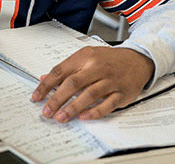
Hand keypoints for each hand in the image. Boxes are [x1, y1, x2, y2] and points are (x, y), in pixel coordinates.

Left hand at [31, 46, 153, 121]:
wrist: (138, 59)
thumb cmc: (109, 59)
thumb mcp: (86, 56)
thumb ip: (66, 68)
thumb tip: (45, 79)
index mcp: (85, 56)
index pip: (60, 71)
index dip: (46, 85)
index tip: (37, 96)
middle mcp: (97, 67)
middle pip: (73, 83)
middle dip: (57, 99)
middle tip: (47, 111)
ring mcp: (111, 80)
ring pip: (89, 94)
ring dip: (73, 107)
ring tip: (61, 117)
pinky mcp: (122, 93)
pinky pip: (108, 103)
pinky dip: (95, 111)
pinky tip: (84, 117)